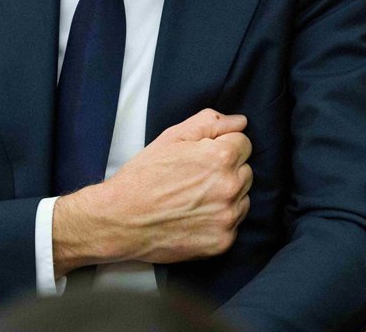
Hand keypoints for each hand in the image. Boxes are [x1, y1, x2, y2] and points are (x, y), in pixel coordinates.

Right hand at [53, 109, 251, 274]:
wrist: (119, 220)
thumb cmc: (144, 176)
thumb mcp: (173, 137)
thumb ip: (211, 123)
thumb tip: (240, 122)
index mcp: (221, 158)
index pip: (244, 144)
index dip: (222, 146)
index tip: (203, 157)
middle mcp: (230, 188)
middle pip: (246, 171)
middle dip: (227, 171)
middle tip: (196, 178)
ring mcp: (227, 217)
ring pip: (242, 198)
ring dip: (226, 196)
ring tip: (194, 198)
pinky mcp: (222, 242)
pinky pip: (234, 225)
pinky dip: (219, 221)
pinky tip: (195, 217)